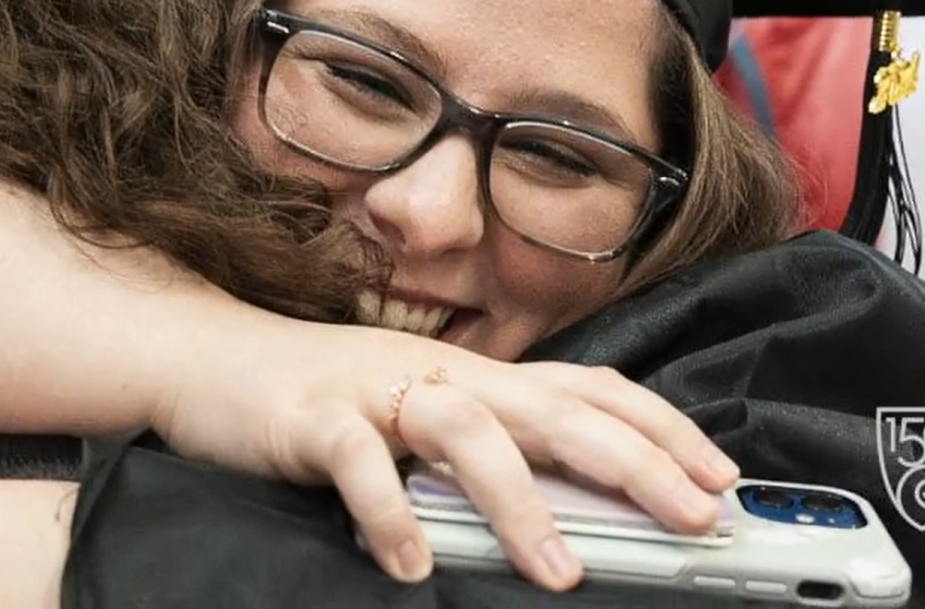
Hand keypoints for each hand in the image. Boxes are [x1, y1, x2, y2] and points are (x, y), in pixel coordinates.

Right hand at [153, 318, 737, 591]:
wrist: (206, 355)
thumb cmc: (319, 394)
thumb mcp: (416, 409)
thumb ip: (483, 444)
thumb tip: (570, 501)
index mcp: (470, 374)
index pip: (584, 387)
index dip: (659, 427)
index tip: (719, 475)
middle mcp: (437, 374)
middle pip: (551, 407)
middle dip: (633, 462)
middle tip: (694, 516)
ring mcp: (374, 390)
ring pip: (466, 432)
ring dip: (520, 502)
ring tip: (558, 570)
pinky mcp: (311, 416)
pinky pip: (358, 462)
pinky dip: (389, 512)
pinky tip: (410, 565)